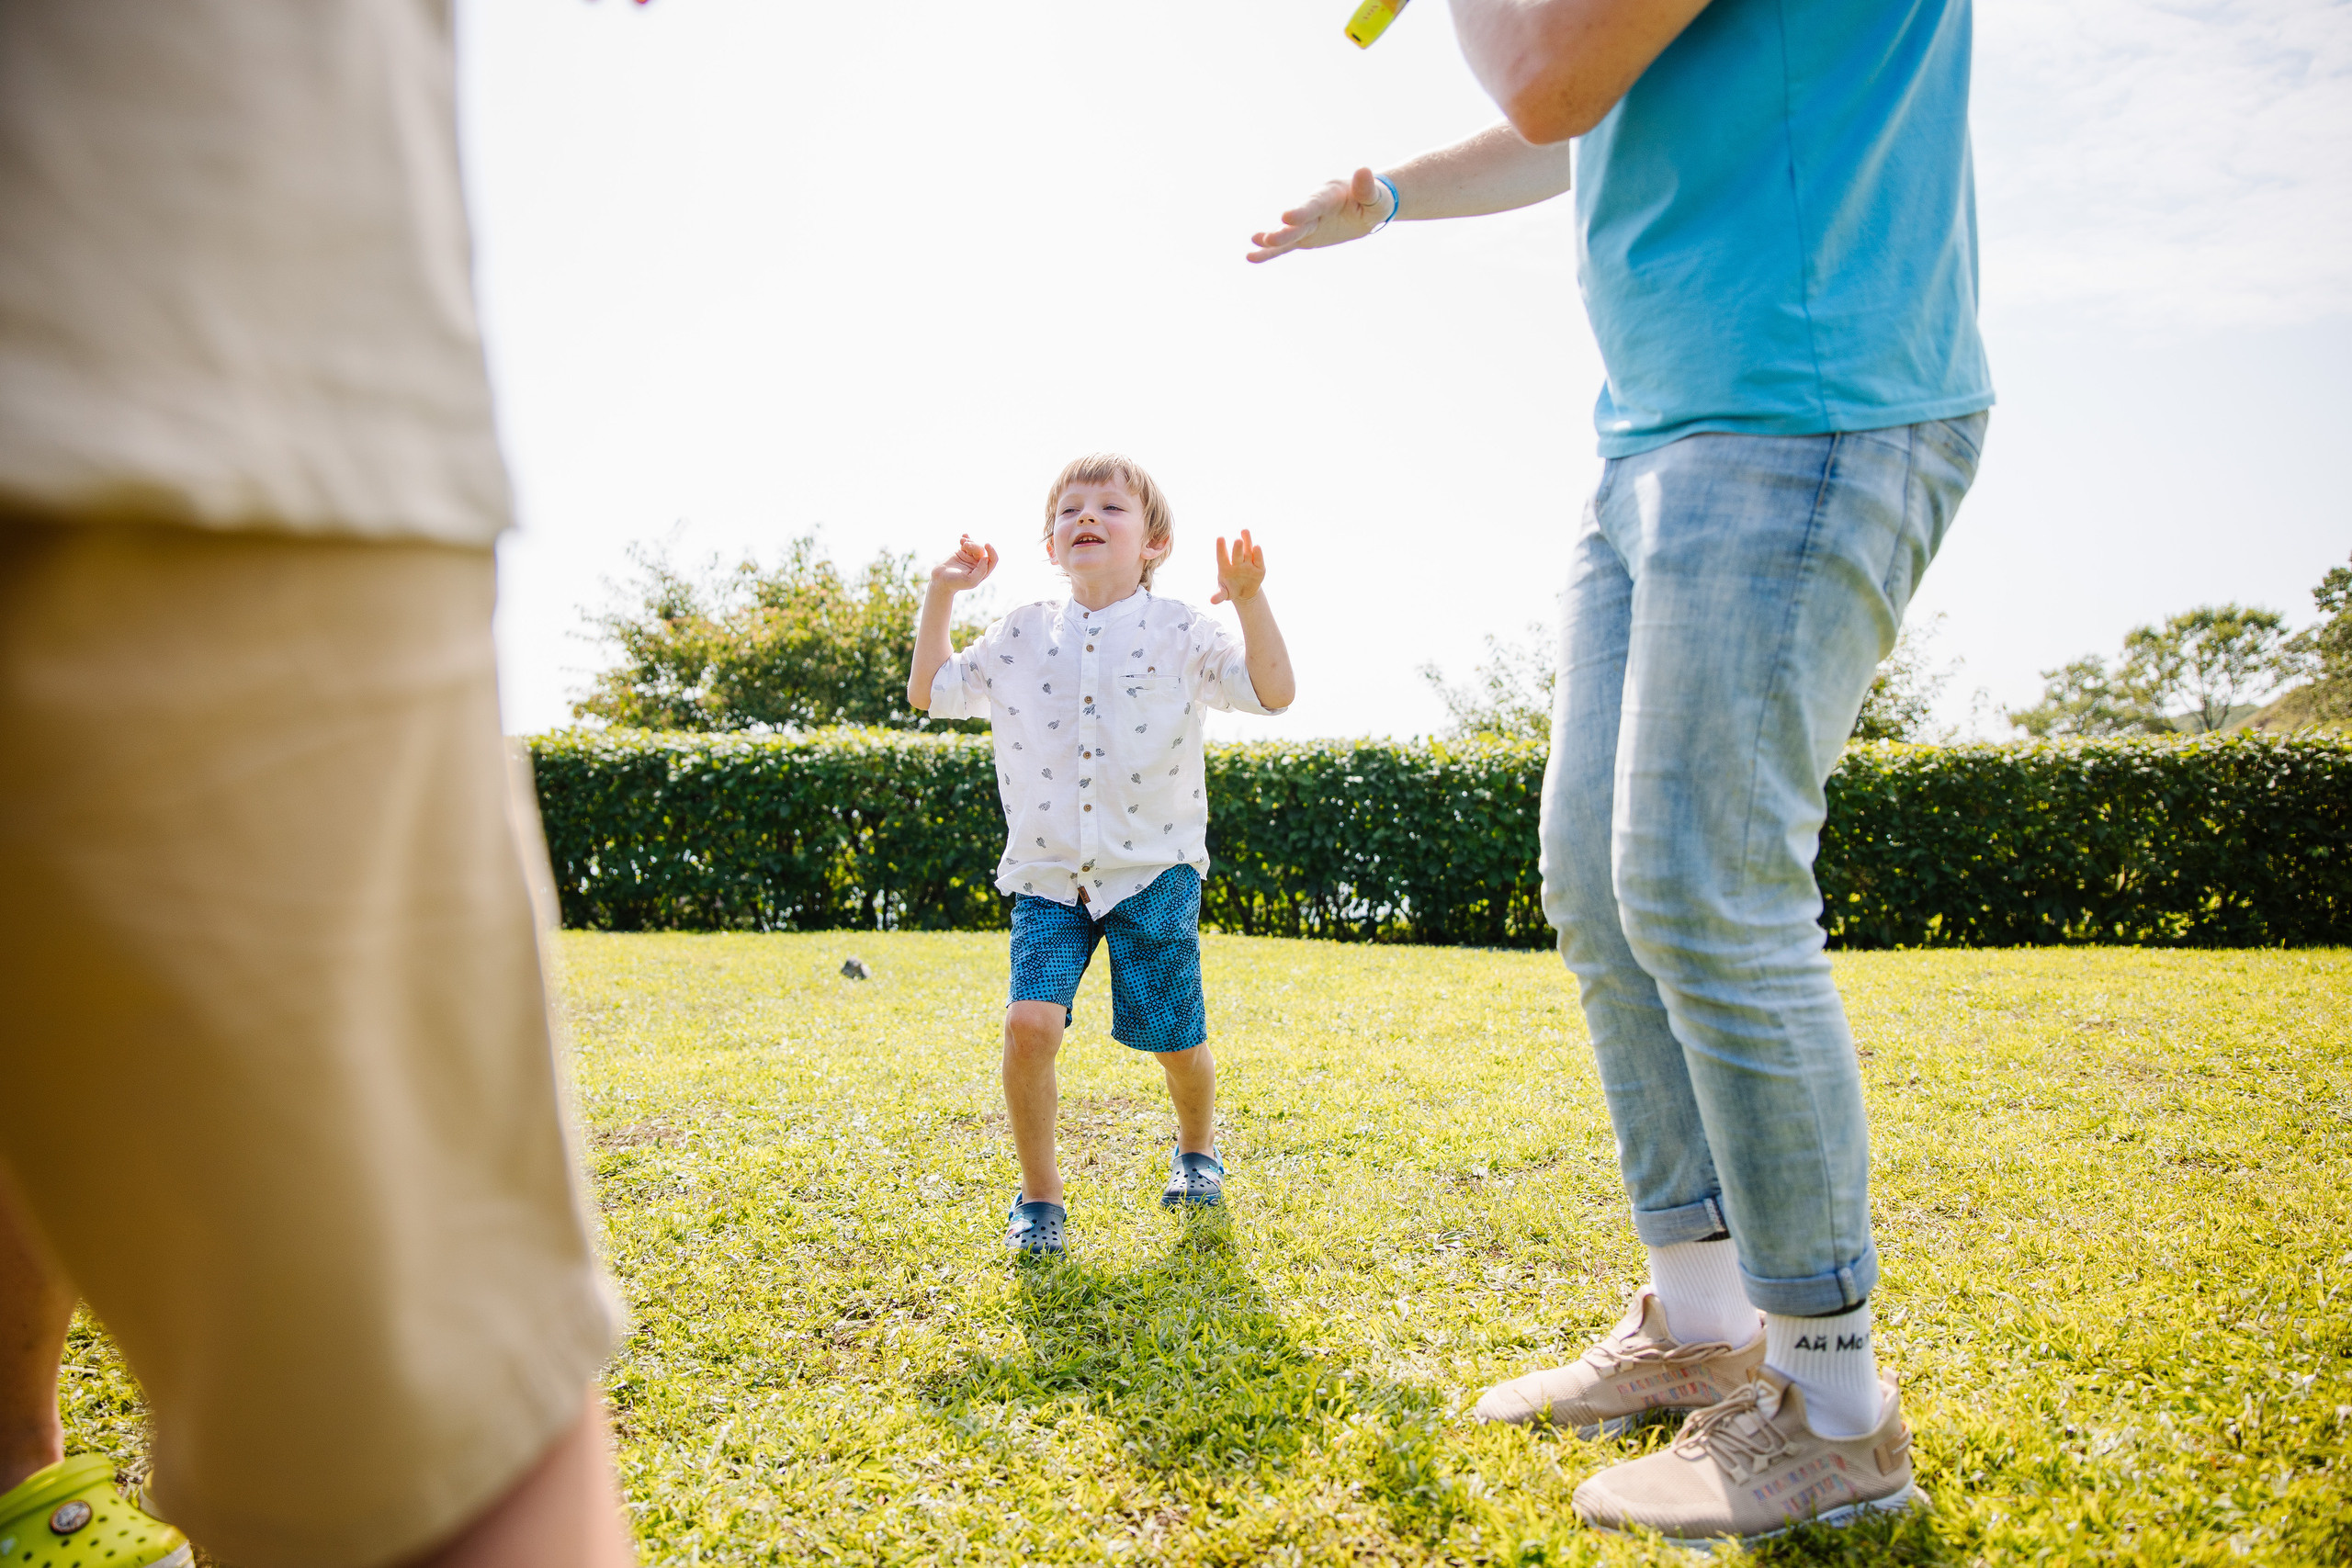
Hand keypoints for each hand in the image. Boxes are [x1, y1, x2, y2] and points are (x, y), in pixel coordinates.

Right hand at [930, 535, 997, 592]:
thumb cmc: (955, 582)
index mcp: (983, 572)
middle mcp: (978, 564)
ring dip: (970, 541)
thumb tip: (987, 558)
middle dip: (975, 546)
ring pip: (974, 545)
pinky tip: (964, 535)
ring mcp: (970, 557)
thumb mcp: (970, 580)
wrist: (940, 579)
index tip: (986, 544)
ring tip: (962, 541)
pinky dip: (966, 538)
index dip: (992, 551)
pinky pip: (967, 543)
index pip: (992, 560)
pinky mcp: (962, 552)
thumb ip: (981, 571)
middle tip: (966, 545)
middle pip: (982, 550)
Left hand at [1211, 531, 1266, 604]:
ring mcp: (1248, 563)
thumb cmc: (1230, 589)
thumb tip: (1212, 601)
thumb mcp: (1224, 593)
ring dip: (1247, 541)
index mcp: (1225, 566)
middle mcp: (1237, 562)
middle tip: (1237, 540)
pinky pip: (1258, 559)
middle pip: (1236, 553)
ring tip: (1245, 531)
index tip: (1220, 538)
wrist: (1245, 592)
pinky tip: (1256, 546)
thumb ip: (1219, 595)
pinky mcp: (1259, 567)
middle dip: (1237, 547)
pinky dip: (1258, 554)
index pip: (1222, 556)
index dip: (1221, 548)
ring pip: (1247, 550)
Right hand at [1247, 168, 1393, 263]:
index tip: (1286, 217)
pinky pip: (1287, 246)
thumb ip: (1367, 188)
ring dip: (1273, 239)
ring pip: (1289, 233)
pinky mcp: (1305, 236)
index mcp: (1330, 195)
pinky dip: (1270, 251)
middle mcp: (1314, 207)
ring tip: (1254, 243)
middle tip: (1268, 238)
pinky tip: (1252, 256)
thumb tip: (1363, 170)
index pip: (1314, 204)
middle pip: (1299, 220)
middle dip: (1284, 230)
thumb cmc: (1375, 200)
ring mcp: (1308, 222)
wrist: (1367, 205)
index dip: (1301, 211)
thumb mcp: (1376, 197)